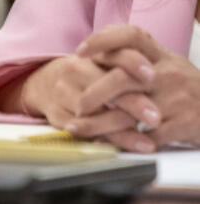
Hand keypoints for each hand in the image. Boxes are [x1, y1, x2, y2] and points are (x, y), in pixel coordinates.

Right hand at [17, 52, 154, 151]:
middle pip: (105, 87)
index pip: (115, 55)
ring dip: (122, 131)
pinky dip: (106, 141)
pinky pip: (83, 131)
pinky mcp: (56, 114)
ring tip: (146, 143)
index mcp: (92, 55)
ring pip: (93, 113)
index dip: (133, 64)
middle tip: (155, 118)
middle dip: (132, 104)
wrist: (47, 84)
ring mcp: (62, 92)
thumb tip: (155, 81)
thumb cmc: (87, 76)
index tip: (151, 76)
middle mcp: (74, 70)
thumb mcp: (104, 65)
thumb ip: (127, 69)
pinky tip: (124, 148)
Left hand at [80, 25, 199, 149]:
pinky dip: (126, 141)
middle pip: (122, 78)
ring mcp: (178, 98)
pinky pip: (149, 135)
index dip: (103, 40)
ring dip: (101, 122)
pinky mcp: (186, 123)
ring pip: (131, 109)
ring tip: (81, 128)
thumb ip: (134, 58)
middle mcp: (169, 73)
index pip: (131, 36)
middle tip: (78, 106)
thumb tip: (90, 55)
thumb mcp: (166, 66)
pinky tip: (109, 145)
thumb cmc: (186, 88)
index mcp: (162, 55)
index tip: (79, 53)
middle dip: (93, 94)